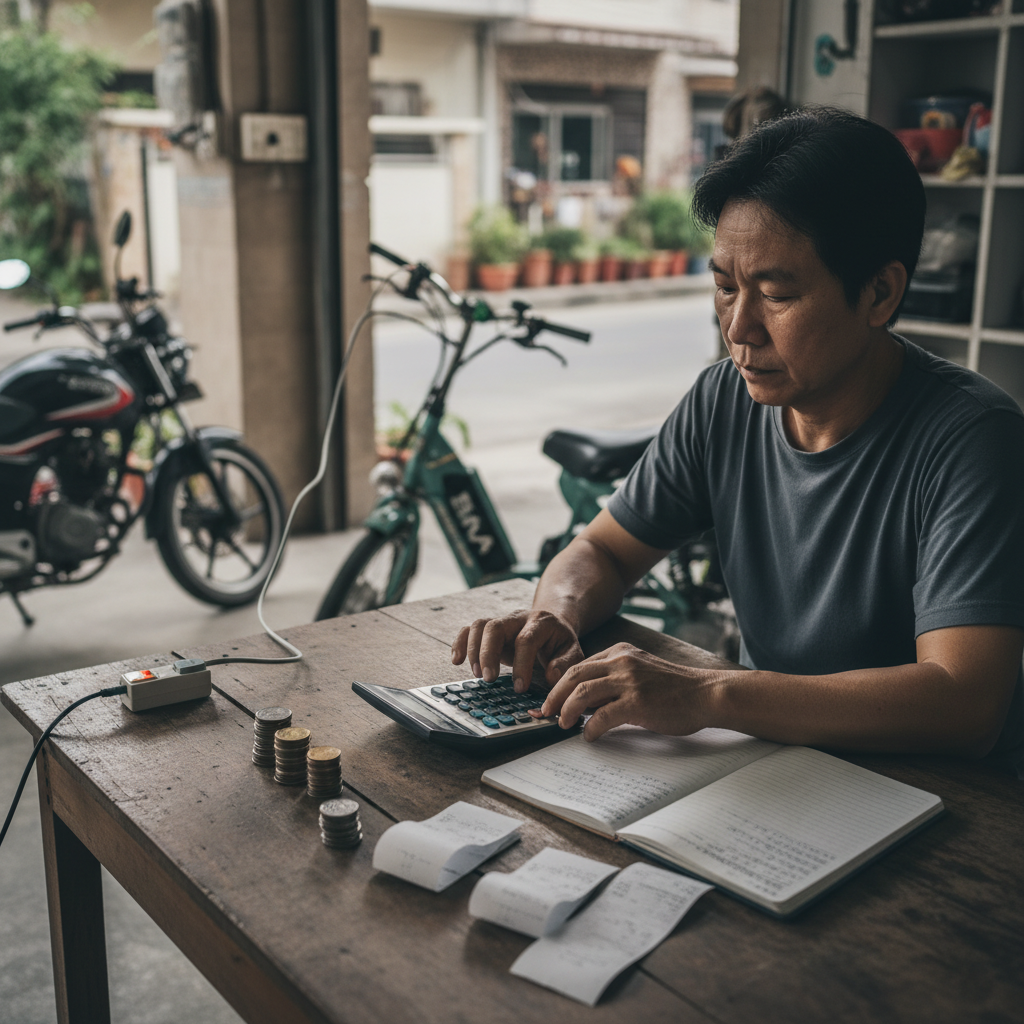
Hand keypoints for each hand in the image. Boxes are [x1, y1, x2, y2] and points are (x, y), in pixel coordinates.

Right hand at [451, 609, 584, 692]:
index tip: (519, 688)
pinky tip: (457, 661)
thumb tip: (550, 676)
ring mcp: (502, 621)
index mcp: (541, 623)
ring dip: (474, 650)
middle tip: (488, 680)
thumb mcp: (572, 652)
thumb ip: (565, 664)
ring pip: (480, 625)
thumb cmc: (560, 642)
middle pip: (496, 627)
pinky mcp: (489, 629)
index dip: (521, 664)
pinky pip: (469, 629)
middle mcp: (518, 618)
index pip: (525, 640)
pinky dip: (459, 643)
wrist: (552, 624)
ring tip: (478, 675)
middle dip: (488, 654)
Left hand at [535, 642, 725, 740]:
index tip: (549, 701)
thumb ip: (613, 681)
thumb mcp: (640, 672)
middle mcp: (622, 661)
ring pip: (583, 692)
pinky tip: (589, 736)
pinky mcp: (637, 702)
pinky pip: (603, 715)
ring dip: (567, 710)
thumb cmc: (675, 689)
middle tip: (546, 713)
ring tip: (563, 724)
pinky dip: (591, 728)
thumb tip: (585, 703)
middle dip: (555, 696)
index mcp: (620, 653)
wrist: (705, 694)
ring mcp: (629, 680)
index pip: (579, 665)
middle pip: (574, 675)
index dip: (559, 684)